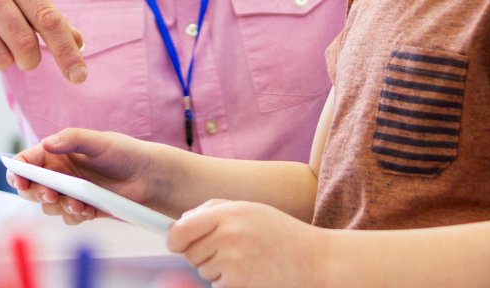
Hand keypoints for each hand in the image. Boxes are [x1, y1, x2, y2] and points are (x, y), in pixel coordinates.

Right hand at [7, 128, 159, 224]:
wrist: (148, 177)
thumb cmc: (125, 153)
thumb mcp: (99, 141)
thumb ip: (72, 139)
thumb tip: (46, 143)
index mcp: (57, 152)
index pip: (27, 162)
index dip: (18, 171)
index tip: (20, 180)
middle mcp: (60, 172)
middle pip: (31, 188)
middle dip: (36, 193)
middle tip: (50, 194)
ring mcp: (70, 191)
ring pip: (48, 206)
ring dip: (59, 206)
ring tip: (79, 202)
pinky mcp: (82, 207)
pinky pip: (67, 217)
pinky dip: (75, 215)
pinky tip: (89, 209)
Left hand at [168, 199, 323, 287]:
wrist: (316, 262)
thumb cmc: (281, 234)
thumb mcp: (251, 210)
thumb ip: (215, 210)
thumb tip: (181, 222)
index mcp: (230, 213)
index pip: (182, 229)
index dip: (174, 239)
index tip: (175, 243)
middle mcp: (229, 236)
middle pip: (190, 253)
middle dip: (202, 254)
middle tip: (231, 251)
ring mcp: (233, 262)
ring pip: (202, 271)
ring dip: (217, 270)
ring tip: (247, 261)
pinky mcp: (238, 285)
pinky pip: (216, 286)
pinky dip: (228, 284)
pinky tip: (251, 275)